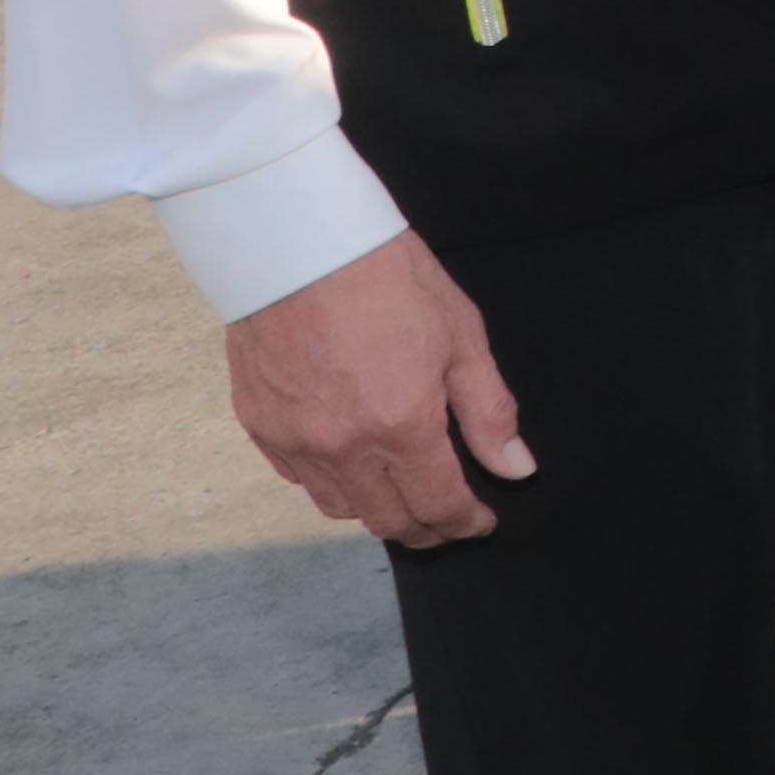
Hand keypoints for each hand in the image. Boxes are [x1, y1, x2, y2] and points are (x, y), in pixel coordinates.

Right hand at [227, 231, 529, 546]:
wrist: (299, 244)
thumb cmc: (390, 280)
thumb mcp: (462, 338)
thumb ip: (489, 412)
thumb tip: (515, 467)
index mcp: (401, 425)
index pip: (438, 505)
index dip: (465, 523)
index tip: (481, 523)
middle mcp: (342, 446)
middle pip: (387, 520)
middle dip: (425, 529)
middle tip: (448, 520)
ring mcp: (294, 441)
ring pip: (338, 507)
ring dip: (376, 511)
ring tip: (403, 494)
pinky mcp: (258, 426)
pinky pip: (298, 479)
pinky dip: (330, 483)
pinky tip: (352, 463)